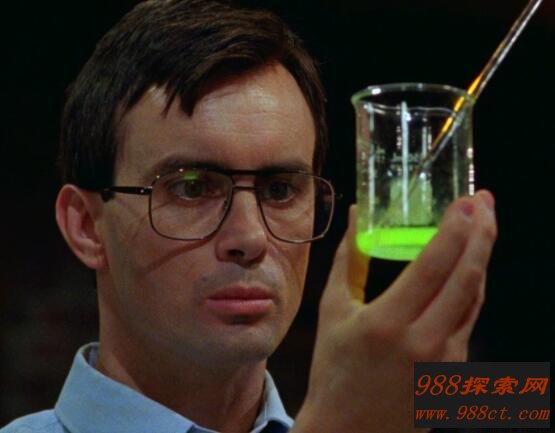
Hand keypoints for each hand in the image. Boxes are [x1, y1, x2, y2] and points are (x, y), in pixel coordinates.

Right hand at [293, 190, 496, 432]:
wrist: (351, 431)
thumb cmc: (334, 370)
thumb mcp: (333, 311)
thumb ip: (347, 260)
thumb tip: (358, 216)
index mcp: (387, 323)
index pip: (432, 266)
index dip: (454, 229)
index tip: (466, 201)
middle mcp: (424, 341)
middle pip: (467, 278)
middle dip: (482, 233)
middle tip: (484, 201)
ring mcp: (446, 360)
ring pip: (475, 297)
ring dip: (481, 257)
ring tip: (481, 225)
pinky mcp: (456, 371)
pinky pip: (470, 319)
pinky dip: (470, 287)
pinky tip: (465, 267)